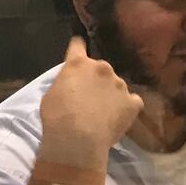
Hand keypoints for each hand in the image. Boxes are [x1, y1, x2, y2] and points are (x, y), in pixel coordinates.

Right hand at [39, 37, 143, 169]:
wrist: (78, 139)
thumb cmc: (57, 117)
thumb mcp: (52, 94)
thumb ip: (66, 82)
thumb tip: (73, 83)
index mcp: (79, 64)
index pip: (78, 46)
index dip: (78, 47)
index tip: (79, 45)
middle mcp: (103, 68)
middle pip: (101, 69)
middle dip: (97, 79)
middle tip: (90, 97)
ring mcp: (120, 84)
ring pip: (117, 86)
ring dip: (112, 94)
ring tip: (104, 113)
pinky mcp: (133, 102)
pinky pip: (133, 101)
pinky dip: (127, 106)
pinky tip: (120, 116)